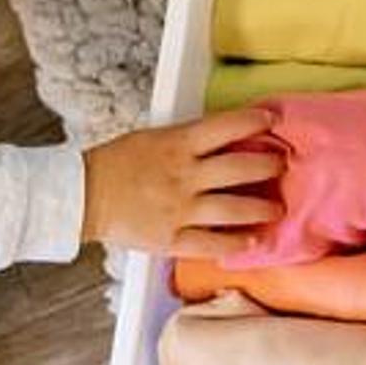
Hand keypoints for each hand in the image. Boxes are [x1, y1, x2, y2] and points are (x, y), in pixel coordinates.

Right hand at [82, 111, 283, 257]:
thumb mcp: (153, 137)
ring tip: (278, 207)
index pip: (226, 126)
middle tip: (283, 166)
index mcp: (177, 144)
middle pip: (241, 168)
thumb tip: (224, 137)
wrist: (83, 195)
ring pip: (234, 209)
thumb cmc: (116, 162)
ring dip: (263, 208)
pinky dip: (236, 243)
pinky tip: (253, 241)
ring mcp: (180, 210)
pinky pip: (212, 243)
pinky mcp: (171, 239)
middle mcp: (184, 176)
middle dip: (269, 166)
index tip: (274, 121)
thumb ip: (188, 140)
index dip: (255, 121)